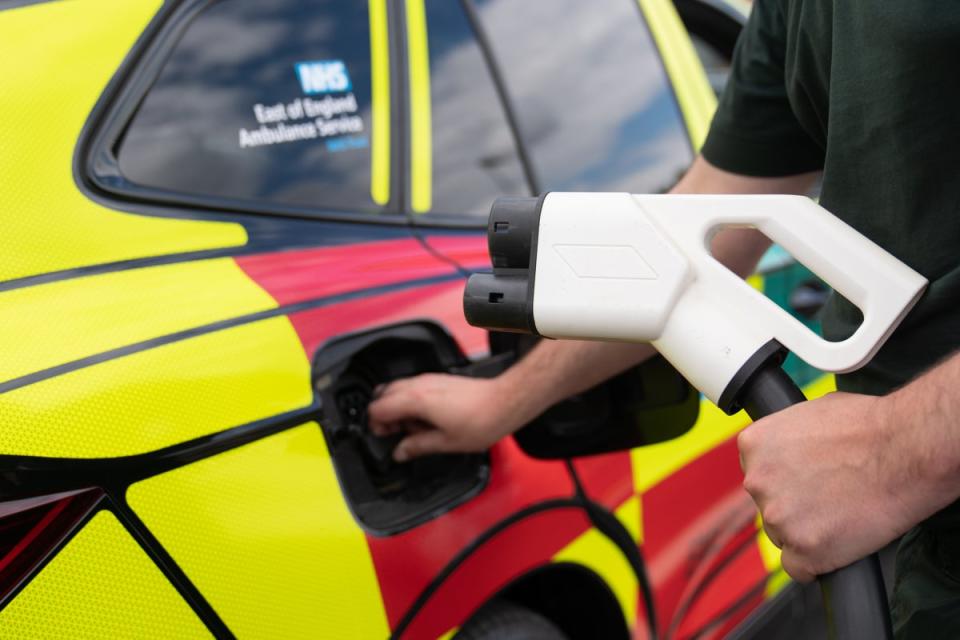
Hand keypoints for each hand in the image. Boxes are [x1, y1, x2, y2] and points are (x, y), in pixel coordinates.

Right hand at [368, 373, 523, 461]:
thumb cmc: (481, 421)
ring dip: (398, 407)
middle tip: (397, 433)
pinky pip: (413, 387)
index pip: (378, 408)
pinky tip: (427, 418)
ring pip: (398, 388)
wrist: (504, 403)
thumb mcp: (445, 442)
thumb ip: (417, 446)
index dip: (376, 425)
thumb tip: (401, 452)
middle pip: (383, 394)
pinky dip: (411, 401)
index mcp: (416, 400)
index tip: (385, 437)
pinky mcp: (439, 379)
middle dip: (384, 414)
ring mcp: (429, 379)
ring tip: (414, 427)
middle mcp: (419, 385)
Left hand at [737, 391, 919, 581]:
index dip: (785, 480)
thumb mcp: (808, 413)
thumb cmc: (868, 426)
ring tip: (843, 515)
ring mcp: (778, 518)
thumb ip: (786, 438)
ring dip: (807, 532)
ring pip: (783, 536)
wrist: (906, 451)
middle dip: (795, 505)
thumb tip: (788, 450)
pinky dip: (817, 563)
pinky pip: (800, 568)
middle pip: (769, 506)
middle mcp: (757, 481)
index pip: (758, 473)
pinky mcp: (804, 549)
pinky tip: (837, 547)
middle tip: (830, 498)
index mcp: (754, 444)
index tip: (807, 482)